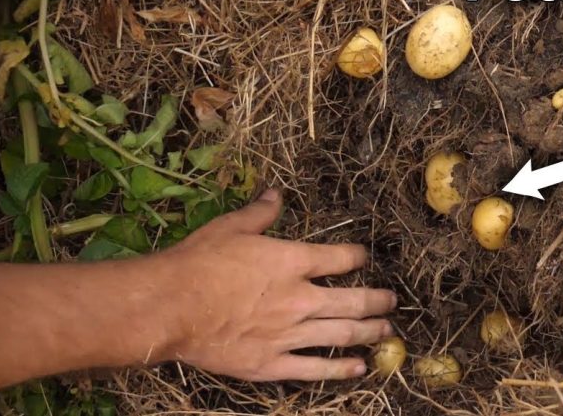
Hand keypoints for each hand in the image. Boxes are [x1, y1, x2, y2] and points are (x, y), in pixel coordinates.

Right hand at [157, 189, 396, 380]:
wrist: (171, 306)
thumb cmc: (198, 263)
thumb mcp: (230, 228)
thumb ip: (260, 213)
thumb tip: (275, 194)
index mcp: (293, 262)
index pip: (340, 259)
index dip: (357, 257)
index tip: (364, 258)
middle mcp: (300, 298)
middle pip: (353, 301)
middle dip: (378, 301)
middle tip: (391, 302)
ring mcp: (289, 334)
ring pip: (342, 334)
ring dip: (369, 333)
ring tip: (387, 332)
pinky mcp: (271, 363)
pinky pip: (315, 368)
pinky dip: (340, 369)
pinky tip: (359, 367)